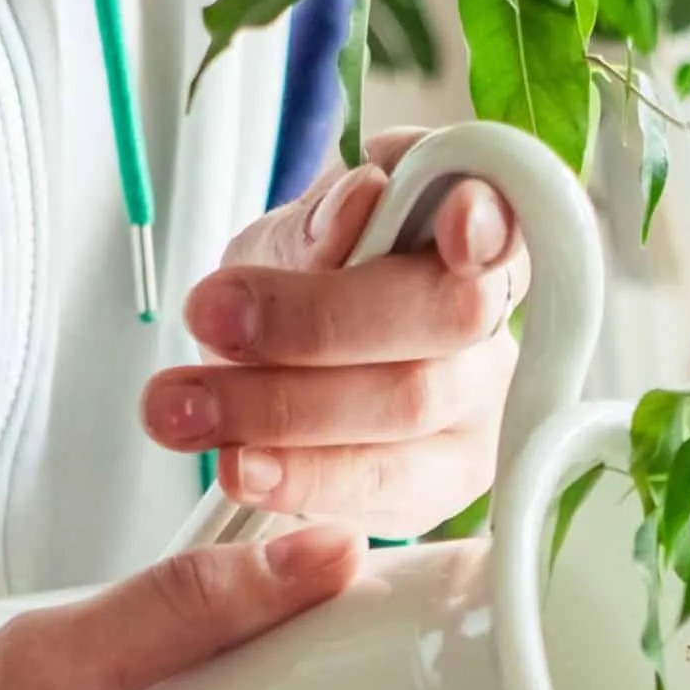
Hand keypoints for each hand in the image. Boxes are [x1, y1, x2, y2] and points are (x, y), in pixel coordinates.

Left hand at [140, 130, 527, 533]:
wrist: (292, 371)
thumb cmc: (307, 286)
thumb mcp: (293, 238)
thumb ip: (323, 223)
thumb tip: (362, 201)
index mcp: (475, 235)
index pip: (506, 219)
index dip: (489, 223)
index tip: (452, 223)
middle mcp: (495, 326)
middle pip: (446, 318)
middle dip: (321, 319)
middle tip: (211, 315)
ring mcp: (483, 411)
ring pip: (408, 407)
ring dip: (284, 408)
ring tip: (183, 408)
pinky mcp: (450, 487)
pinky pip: (384, 488)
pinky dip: (302, 477)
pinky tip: (240, 465)